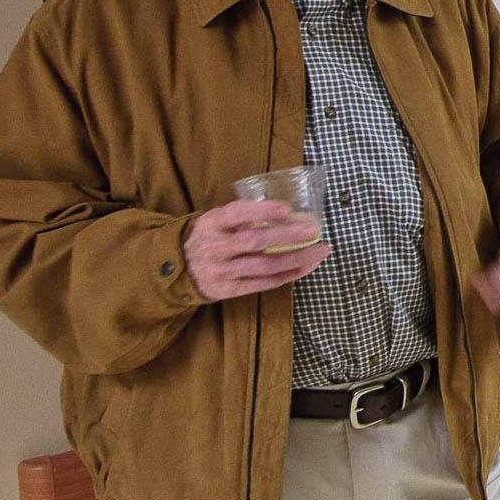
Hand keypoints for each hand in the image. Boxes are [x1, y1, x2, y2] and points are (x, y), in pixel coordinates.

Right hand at [183, 200, 328, 300]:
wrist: (180, 268)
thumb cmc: (211, 237)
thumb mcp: (218, 220)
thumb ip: (246, 216)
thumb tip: (294, 216)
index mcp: (212, 223)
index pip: (238, 213)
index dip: (264, 211)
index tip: (288, 209)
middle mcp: (215, 247)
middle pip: (257, 241)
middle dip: (290, 236)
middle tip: (314, 231)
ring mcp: (221, 271)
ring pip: (265, 266)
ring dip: (297, 258)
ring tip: (319, 251)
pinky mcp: (228, 290)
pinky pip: (263, 283)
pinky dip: (288, 275)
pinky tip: (305, 267)